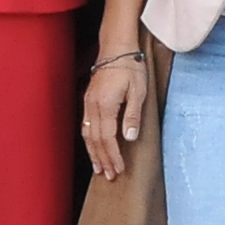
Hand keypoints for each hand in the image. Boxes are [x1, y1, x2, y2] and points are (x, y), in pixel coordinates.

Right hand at [82, 53, 148, 179]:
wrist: (116, 48)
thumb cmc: (130, 67)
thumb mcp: (138, 91)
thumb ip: (132, 116)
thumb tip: (129, 138)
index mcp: (105, 105)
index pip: (108, 138)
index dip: (113, 156)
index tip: (119, 169)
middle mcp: (93, 106)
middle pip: (95, 140)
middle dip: (102, 160)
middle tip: (109, 176)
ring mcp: (88, 103)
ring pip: (87, 135)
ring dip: (93, 153)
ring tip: (99, 168)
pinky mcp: (88, 100)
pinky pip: (85, 125)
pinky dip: (89, 141)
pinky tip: (93, 148)